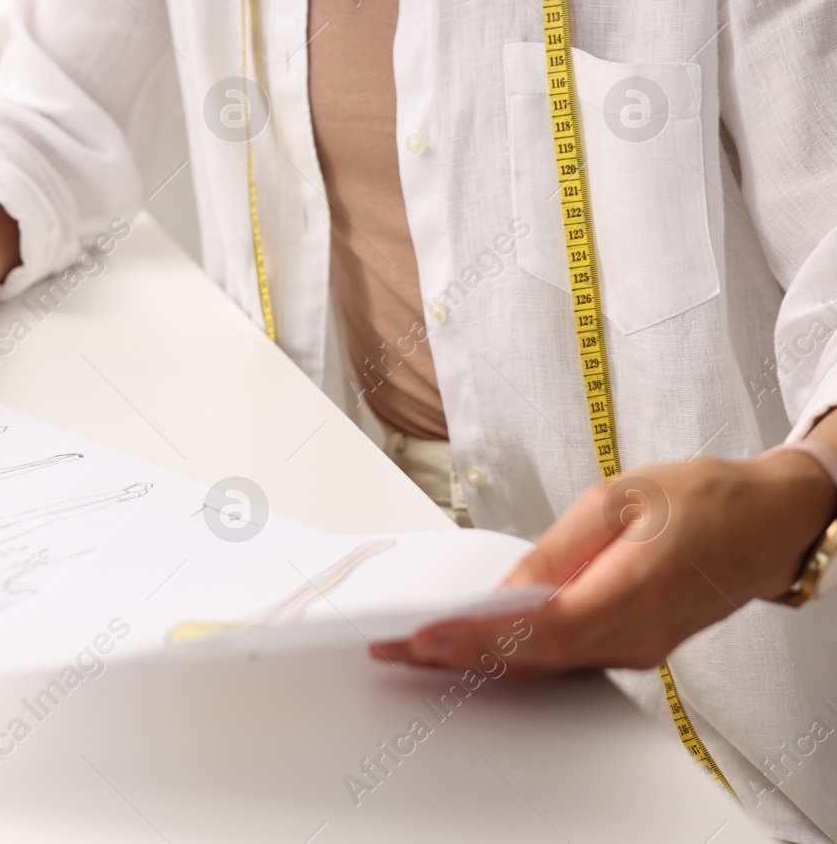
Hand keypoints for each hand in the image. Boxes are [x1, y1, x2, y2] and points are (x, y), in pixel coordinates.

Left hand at [374, 448, 836, 677]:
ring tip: (416, 650)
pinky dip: (513, 656)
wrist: (770, 521)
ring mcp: (637, 649)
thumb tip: (505, 586)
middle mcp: (636, 634)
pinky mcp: (634, 647)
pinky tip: (474, 647)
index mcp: (635, 591)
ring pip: (545, 667)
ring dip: (477, 661)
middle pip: (533, 659)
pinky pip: (564, 660)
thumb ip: (557, 549)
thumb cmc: (702, 499)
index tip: (425, 637)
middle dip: (456, 656)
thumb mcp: (619, 498)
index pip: (540, 630)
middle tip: (393, 648)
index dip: (477, 639)